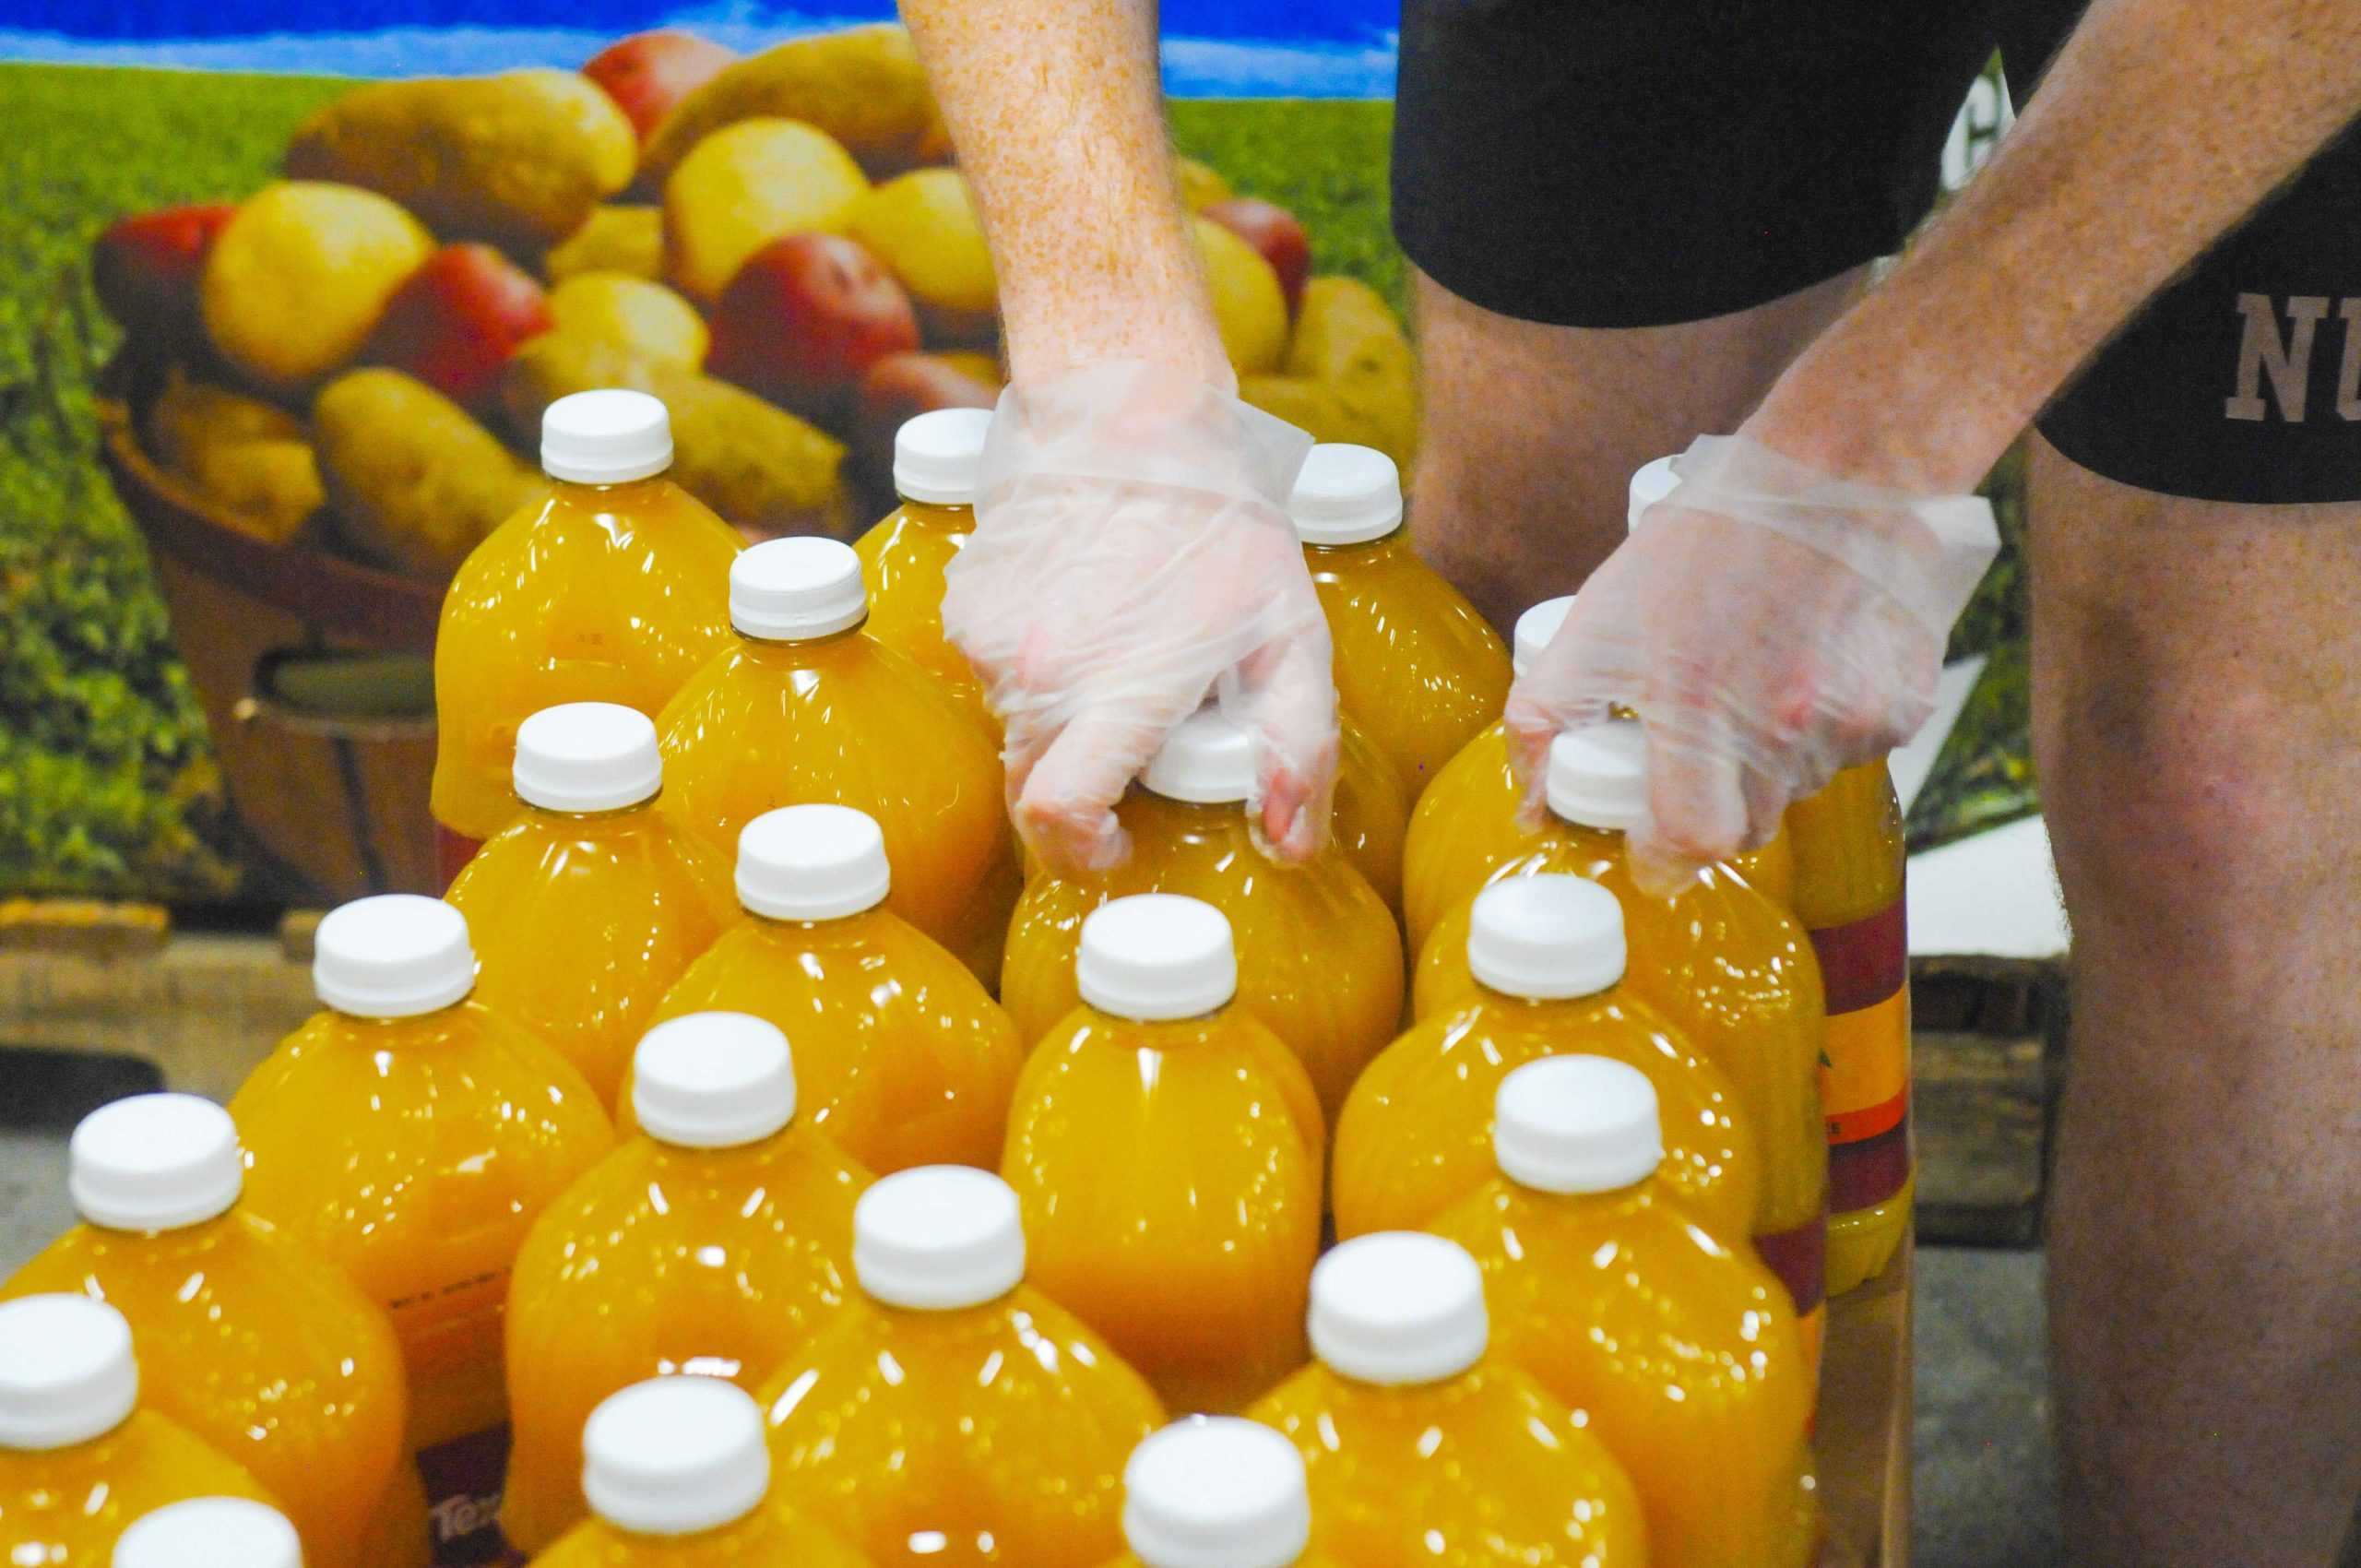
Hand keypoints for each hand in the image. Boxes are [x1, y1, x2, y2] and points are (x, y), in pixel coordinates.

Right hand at [942, 359, 1335, 873]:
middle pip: (1032, 785)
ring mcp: (990, 639)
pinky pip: (994, 670)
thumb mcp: (1290, 637)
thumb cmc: (1225, 529)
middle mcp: (1035, 676)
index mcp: (1113, 695)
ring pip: (1015, 725)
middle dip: (1079, 791)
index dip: (1083, 854)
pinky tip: (1084, 617)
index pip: (1057, 818)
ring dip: (1063, 718)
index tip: (1116, 844)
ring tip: (1122, 656)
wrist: (1134, 417)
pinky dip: (1034, 666)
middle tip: (1138, 745)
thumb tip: (1289, 849)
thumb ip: (1297, 750)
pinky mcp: (966, 605)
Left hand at [1506, 432, 1998, 893]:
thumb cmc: (1705, 541)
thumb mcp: (1596, 618)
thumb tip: (1533, 809)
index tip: (1651, 839)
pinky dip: (1826, 731)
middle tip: (1697, 752)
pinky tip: (1810, 668)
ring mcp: (1852, 720)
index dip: (1664, 854)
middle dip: (1714, 810)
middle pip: (1748, 829)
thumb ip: (1544, 717)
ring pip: (1800, 790)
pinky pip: (1855, 753)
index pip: (1692, 841)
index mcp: (1700, 705)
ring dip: (1771, 763)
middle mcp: (1785, 725)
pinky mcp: (1906, 706)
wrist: (1832, 472)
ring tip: (1755, 682)